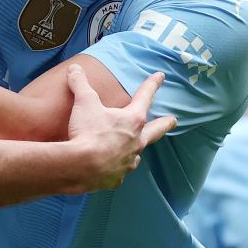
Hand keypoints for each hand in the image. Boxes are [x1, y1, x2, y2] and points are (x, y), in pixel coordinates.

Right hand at [65, 68, 175, 192]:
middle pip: (156, 130)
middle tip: (173, 121)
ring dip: (137, 150)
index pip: (145, 97)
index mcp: (133, 120)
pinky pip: (119, 172)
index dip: (152, 85)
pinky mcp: (116, 178)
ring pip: (137, 154)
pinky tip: (111, 168)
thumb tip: (74, 69)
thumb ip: (81, 84)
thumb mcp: (83, 102)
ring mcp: (128, 162)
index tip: (160, 77)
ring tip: (136, 150)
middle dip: (165, 124)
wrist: (80, 166)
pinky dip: (116, 168)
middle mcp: (136, 141)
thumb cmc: (87, 132)